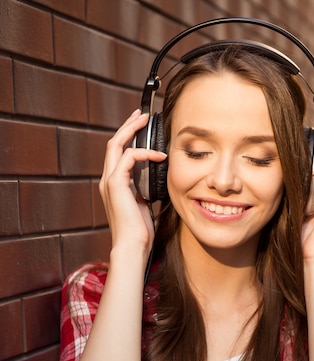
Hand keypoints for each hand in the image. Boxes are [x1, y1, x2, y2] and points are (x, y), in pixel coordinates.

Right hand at [99, 110, 166, 253]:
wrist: (133, 245)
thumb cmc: (140, 230)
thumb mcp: (144, 204)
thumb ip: (144, 189)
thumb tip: (155, 179)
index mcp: (114, 184)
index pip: (118, 153)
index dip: (128, 137)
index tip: (140, 126)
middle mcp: (108, 180)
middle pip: (114, 143)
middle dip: (128, 126)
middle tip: (142, 115)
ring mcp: (110, 181)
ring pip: (116, 145)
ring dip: (131, 130)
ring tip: (145, 121)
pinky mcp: (116, 184)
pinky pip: (128, 158)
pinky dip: (144, 153)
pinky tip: (159, 155)